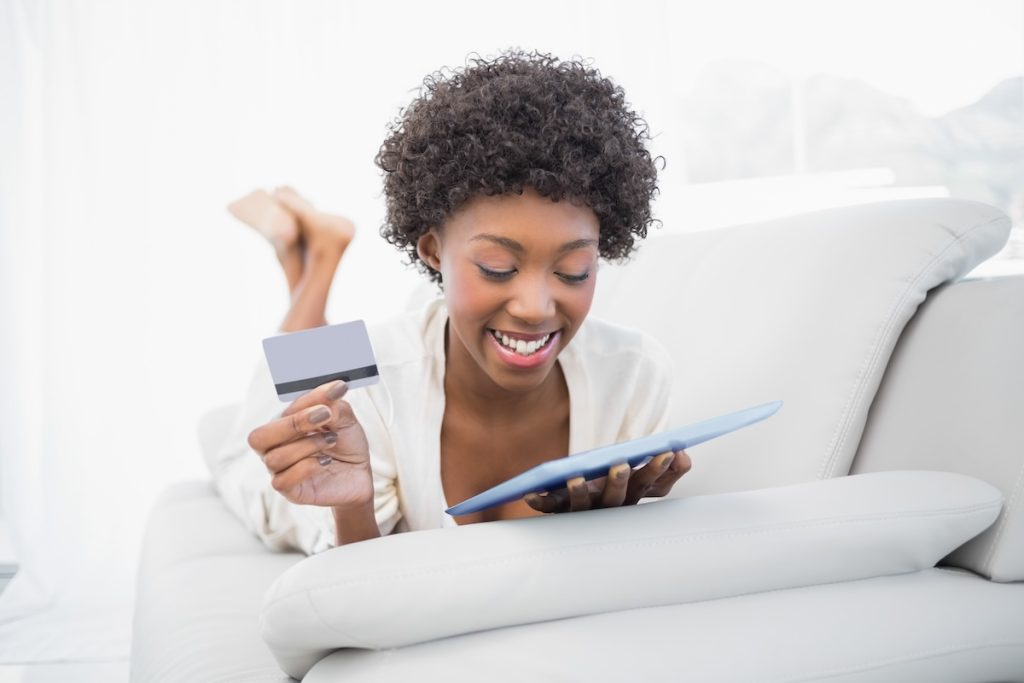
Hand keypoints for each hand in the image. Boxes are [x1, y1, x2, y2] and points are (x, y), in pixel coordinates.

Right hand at [246, 380, 373, 508]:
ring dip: (307, 445)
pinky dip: (306, 468)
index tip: (336, 390)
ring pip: (274, 458)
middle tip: (324, 415)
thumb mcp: (345, 420)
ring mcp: (279, 470)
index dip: (309, 400)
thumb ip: (334, 405)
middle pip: (260, 437)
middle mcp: (275, 447)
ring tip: (331, 440)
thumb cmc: (345, 444)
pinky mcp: (289, 490)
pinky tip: (325, 462)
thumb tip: (333, 391)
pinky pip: (283, 481)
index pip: (284, 410)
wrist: (359, 474)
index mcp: (283, 425)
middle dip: (293, 423)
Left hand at [524, 449, 691, 512]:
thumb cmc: (617, 484)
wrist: (582, 509)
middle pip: (617, 497)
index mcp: (633, 494)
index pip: (649, 483)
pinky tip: (529, 495)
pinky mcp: (560, 510)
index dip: (659, 469)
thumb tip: (684, 453)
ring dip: (581, 493)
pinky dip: (540, 502)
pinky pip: (550, 508)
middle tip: (620, 465)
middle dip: (620, 481)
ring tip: (576, 478)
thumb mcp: (643, 473)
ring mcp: (585, 510)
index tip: (669, 452)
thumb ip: (667, 467)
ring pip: (584, 505)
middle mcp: (611, 506)